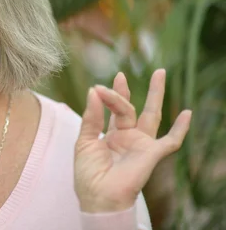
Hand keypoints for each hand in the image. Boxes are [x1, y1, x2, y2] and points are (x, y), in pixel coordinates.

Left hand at [74, 69, 191, 212]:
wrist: (99, 197)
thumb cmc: (89, 174)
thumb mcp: (84, 142)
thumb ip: (92, 117)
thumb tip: (94, 91)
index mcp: (111, 135)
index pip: (112, 110)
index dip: (108, 96)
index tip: (99, 87)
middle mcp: (127, 137)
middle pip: (130, 108)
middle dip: (128, 90)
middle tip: (123, 73)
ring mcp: (140, 144)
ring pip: (151, 115)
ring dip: (156, 95)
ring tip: (160, 73)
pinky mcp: (151, 153)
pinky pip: (171, 141)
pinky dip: (181, 128)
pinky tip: (187, 113)